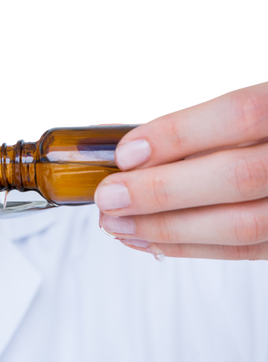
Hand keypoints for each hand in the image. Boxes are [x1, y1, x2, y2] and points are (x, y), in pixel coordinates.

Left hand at [93, 80, 267, 259]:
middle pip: (236, 176)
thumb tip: (111, 141)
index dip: (177, 135)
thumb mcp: (226, 111)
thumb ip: (179, 124)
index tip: (126, 154)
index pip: (238, 115)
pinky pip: (242, 250)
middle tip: (110, 196)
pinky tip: (144, 236)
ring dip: (166, 227)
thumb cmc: (251, 128)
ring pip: (241, 224)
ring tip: (117, 222)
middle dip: (160, 191)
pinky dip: (186, 245)